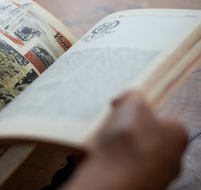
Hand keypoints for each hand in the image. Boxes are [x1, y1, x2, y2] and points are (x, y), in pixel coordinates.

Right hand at [61, 91, 187, 189]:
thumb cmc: (130, 142)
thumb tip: (130, 96)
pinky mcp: (136, 184)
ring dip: (117, 145)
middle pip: (146, 136)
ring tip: (103, 138)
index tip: (125, 108)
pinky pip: (120, 166)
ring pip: (132, 152)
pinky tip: (99, 154)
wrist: (114, 178)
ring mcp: (154, 174)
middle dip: (127, 128)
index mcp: (177, 135)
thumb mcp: (133, 104)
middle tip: (112, 122)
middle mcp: (171, 158)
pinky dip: (110, 159)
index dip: (141, 111)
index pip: (161, 117)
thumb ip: (133, 96)